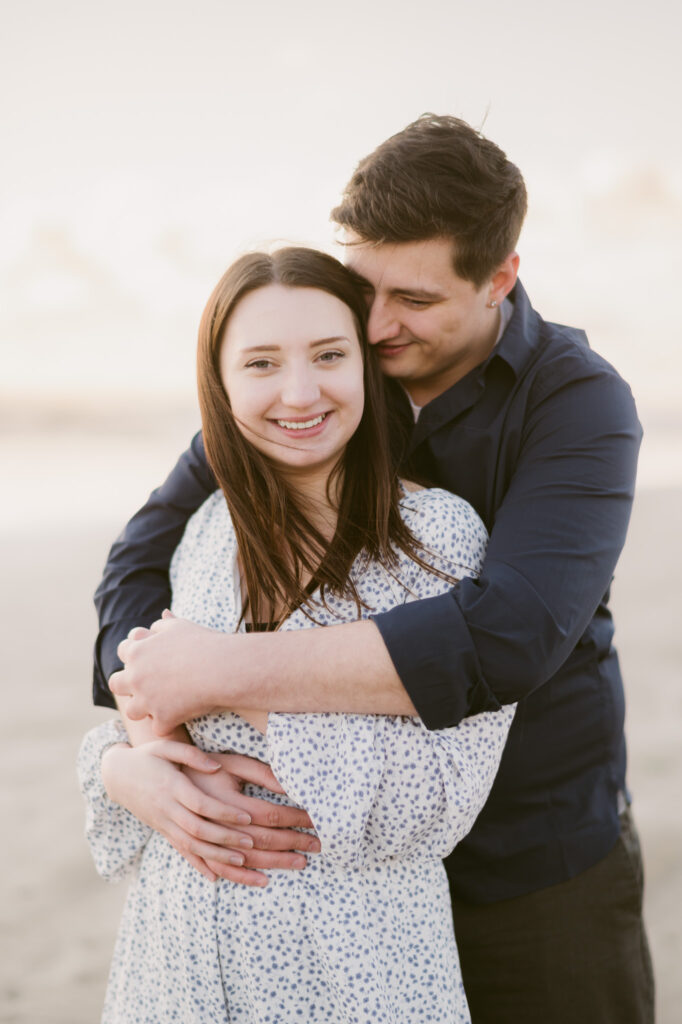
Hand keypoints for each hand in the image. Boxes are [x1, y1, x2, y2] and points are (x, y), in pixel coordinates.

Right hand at [101, 739, 254, 881]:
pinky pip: (180, 851)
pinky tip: (216, 877)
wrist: (117, 775)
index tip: (247, 816)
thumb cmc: (147, 756)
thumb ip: (192, 755)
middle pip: (197, 829)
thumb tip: (216, 766)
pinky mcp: (161, 831)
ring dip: (217, 856)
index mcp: (171, 785)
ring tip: (242, 861)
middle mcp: (166, 808)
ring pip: (190, 845)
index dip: (224, 812)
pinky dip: (198, 865)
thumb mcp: (166, 747)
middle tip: (252, 842)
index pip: (200, 804)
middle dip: (226, 838)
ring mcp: (162, 822)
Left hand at [110, 611, 231, 732]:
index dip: (134, 655)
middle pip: (117, 684)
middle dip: (128, 686)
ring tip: (160, 707)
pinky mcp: (163, 718)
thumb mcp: (181, 627)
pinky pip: (158, 728)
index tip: (147, 659)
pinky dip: (168, 725)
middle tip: (146, 686)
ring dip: (144, 710)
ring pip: (133, 712)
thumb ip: (163, 624)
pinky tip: (179, 720)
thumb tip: (157, 620)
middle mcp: (135, 677)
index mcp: (137, 651)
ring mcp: (147, 700)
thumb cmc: (203, 643)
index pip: (123, 652)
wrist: (221, 668)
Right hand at [186, 753, 320, 885]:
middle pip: (258, 840)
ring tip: (299, 862)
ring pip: (240, 859)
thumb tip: (285, 784)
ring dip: (272, 863)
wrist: (134, 775)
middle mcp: (209, 823)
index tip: (315, 820)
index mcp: (220, 798)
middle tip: (317, 845)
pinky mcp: (186, 847)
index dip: (293, 817)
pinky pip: (215, 868)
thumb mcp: (224, 760)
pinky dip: (238, 876)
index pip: (267, 813)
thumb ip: (256, 771)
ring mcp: (196, 839)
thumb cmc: (184, 762)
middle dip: (291, 842)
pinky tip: (260, 880)